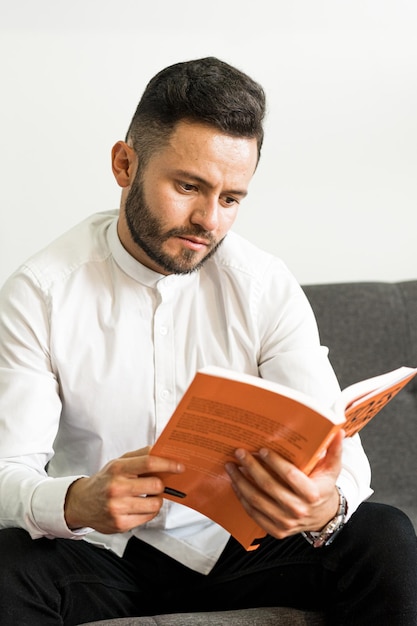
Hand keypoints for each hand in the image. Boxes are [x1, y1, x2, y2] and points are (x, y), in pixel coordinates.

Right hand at [64, 447, 183, 533]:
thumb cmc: (104, 481)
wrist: (81, 503)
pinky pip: (148, 517)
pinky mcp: (120, 524)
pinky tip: (140, 507)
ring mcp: (118, 508)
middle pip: (155, 485)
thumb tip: (162, 450)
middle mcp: (117, 488)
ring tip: (147, 497)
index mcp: (118, 469)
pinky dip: (149, 511)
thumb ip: (140, 455)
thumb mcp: (118, 462)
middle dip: (161, 485)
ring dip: (156, 500)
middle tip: (156, 484)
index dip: (168, 464)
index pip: (149, 463)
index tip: (179, 467)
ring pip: (155, 504)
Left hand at [225, 430, 343, 538]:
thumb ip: (335, 450)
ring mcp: (286, 522)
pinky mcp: (276, 530)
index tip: (262, 450)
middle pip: (269, 486)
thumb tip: (338, 431)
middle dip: (251, 467)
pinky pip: (254, 513)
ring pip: (257, 500)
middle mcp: (299, 510)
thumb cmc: (323, 488)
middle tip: (240, 453)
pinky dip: (242, 498)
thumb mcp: (332, 469)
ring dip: (241, 482)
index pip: (290, 475)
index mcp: (312, 494)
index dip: (274, 462)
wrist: (323, 517)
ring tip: (232, 467)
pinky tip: (236, 484)